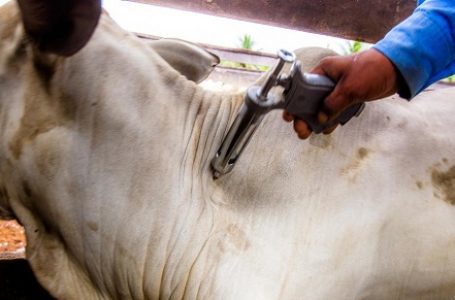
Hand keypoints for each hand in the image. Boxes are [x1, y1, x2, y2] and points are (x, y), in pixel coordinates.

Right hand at [283, 48, 398, 138]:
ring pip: (321, 107)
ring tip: (308, 133)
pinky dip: (330, 120)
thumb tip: (320, 118)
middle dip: (303, 116)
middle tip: (300, 130)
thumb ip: (334, 103)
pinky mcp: (346, 97)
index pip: (303, 86)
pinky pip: (333, 111)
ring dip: (315, 120)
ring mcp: (336, 89)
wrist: (397, 69)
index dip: (294, 102)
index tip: (289, 116)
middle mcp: (327, 80)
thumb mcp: (350, 88)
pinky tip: (326, 129)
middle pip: (309, 100)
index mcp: (324, 71)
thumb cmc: (372, 70)